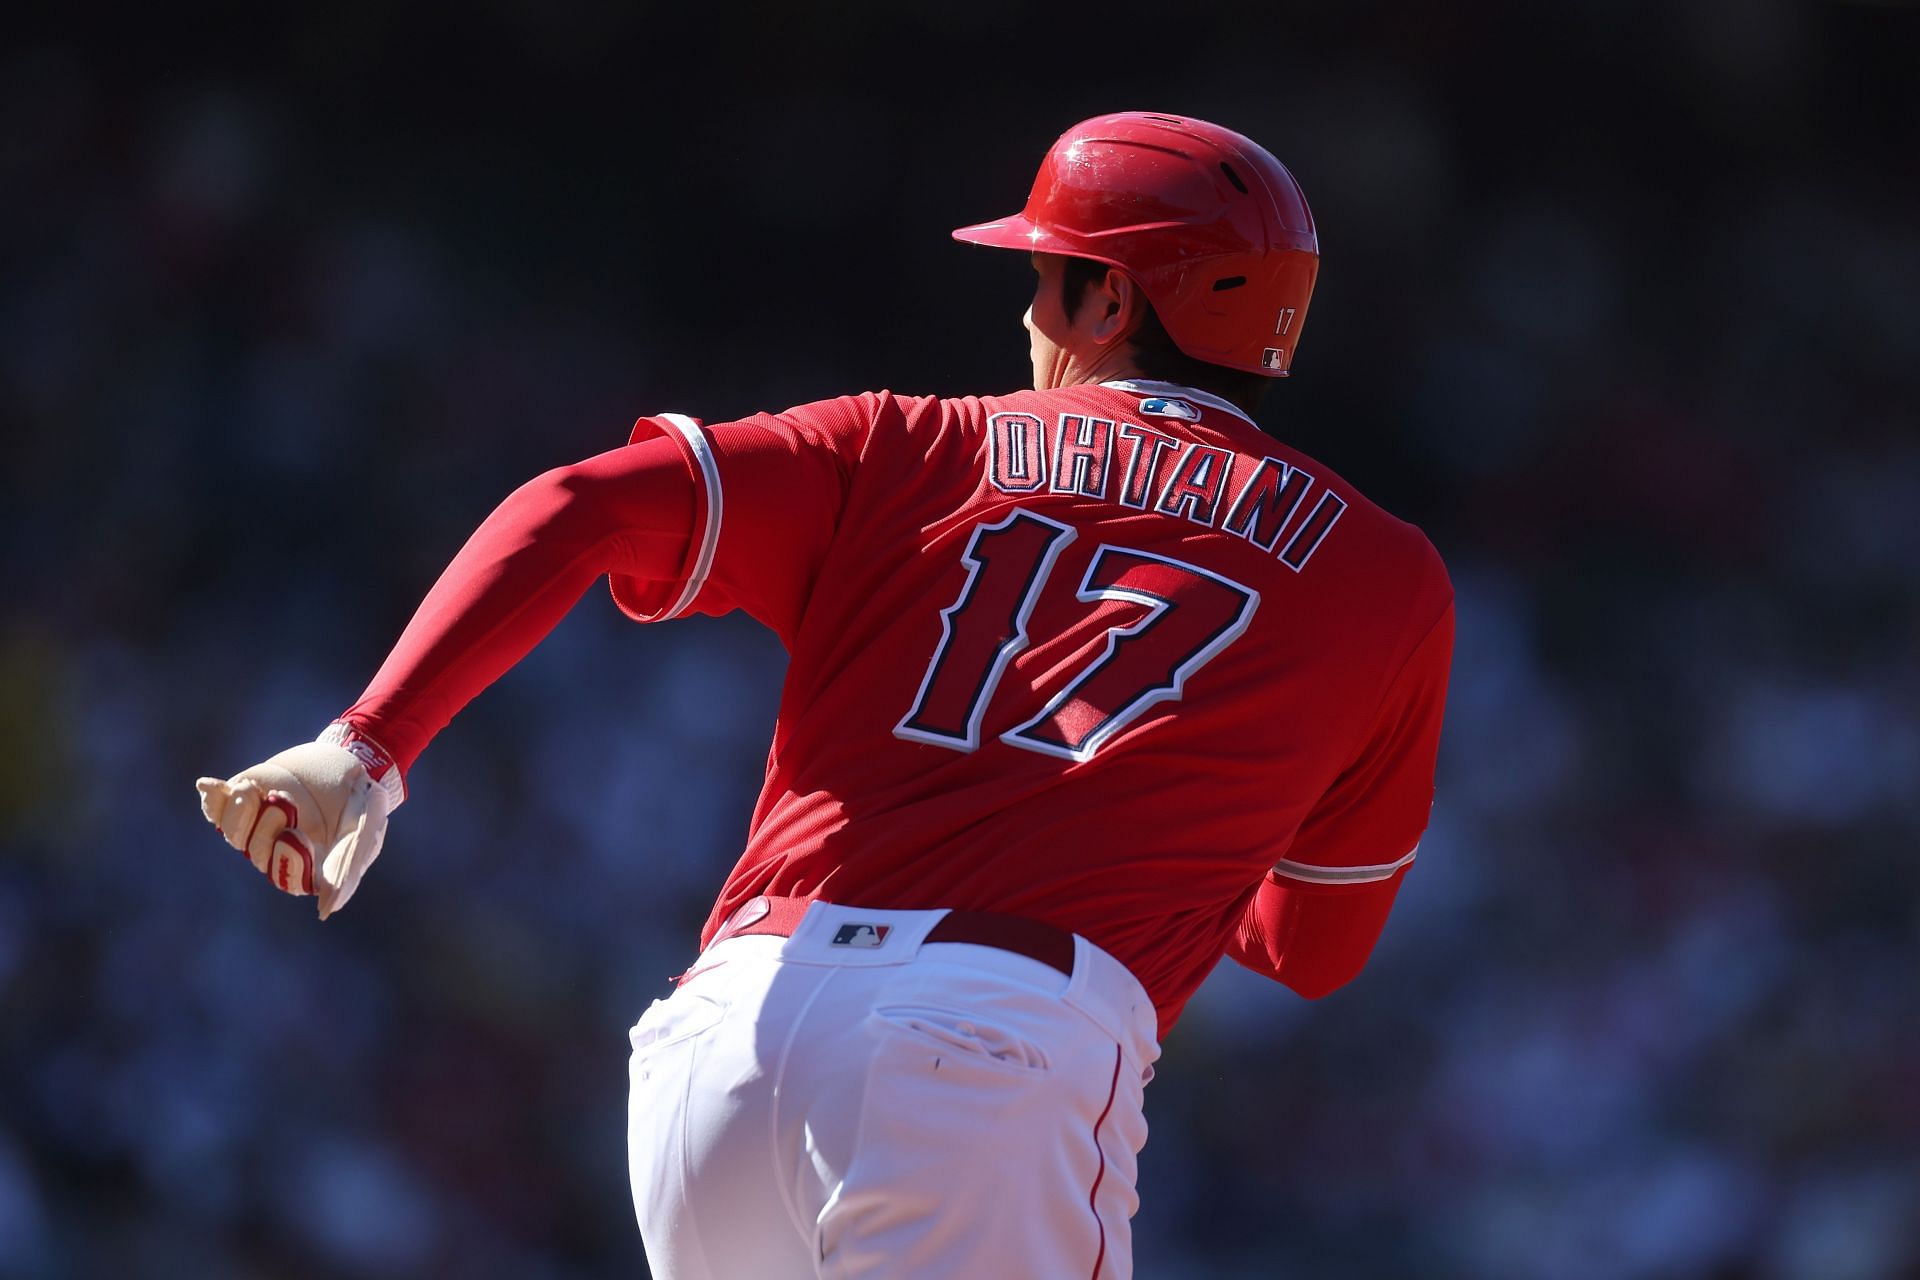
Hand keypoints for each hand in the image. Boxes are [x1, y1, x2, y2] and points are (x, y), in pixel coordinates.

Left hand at [196, 730, 402, 917]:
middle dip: (269, 826)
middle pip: (257, 854)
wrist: (347, 758)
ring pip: (233, 833)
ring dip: (243, 811)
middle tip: (287, 801)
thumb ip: (348, 865)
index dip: (287, 860)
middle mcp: (280, 850)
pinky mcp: (244, 801)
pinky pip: (216, 810)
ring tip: (257, 791)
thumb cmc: (362, 797)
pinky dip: (213, 799)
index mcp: (310, 865)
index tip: (296, 835)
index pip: (287, 878)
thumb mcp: (366, 827)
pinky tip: (210, 786)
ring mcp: (258, 825)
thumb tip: (324, 911)